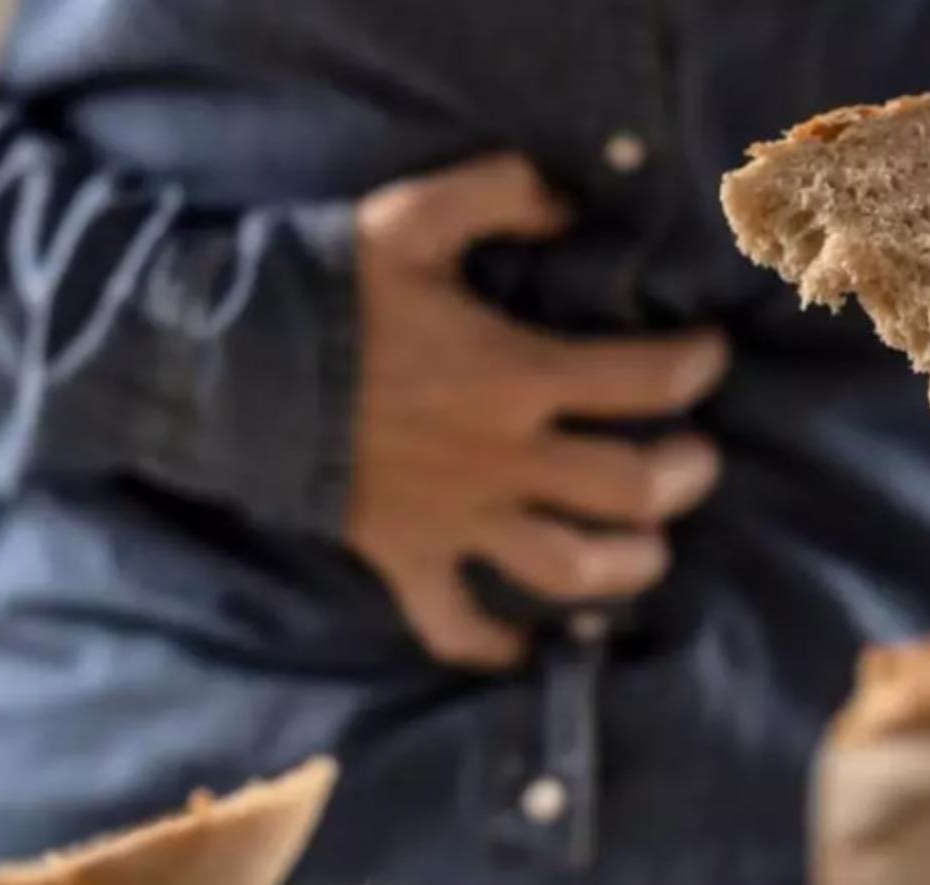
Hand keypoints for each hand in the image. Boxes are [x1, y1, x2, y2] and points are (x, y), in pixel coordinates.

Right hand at [349, 155, 727, 668]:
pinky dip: (493, 645)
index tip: (709, 355)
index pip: (645, 380)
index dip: (696, 367)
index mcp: (514, 374)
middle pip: (631, 490)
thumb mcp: (411, 216)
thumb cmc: (322, 289)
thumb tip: (570, 208)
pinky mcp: (407, 559)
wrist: (220, 367)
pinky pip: (455, 627)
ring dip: (626, 566)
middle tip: (692, 457)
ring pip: (569, 570)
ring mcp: (457, 519)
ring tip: (647, 547)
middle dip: (683, 476)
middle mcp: (501, 458)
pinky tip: (526, 644)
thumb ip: (501, 195)